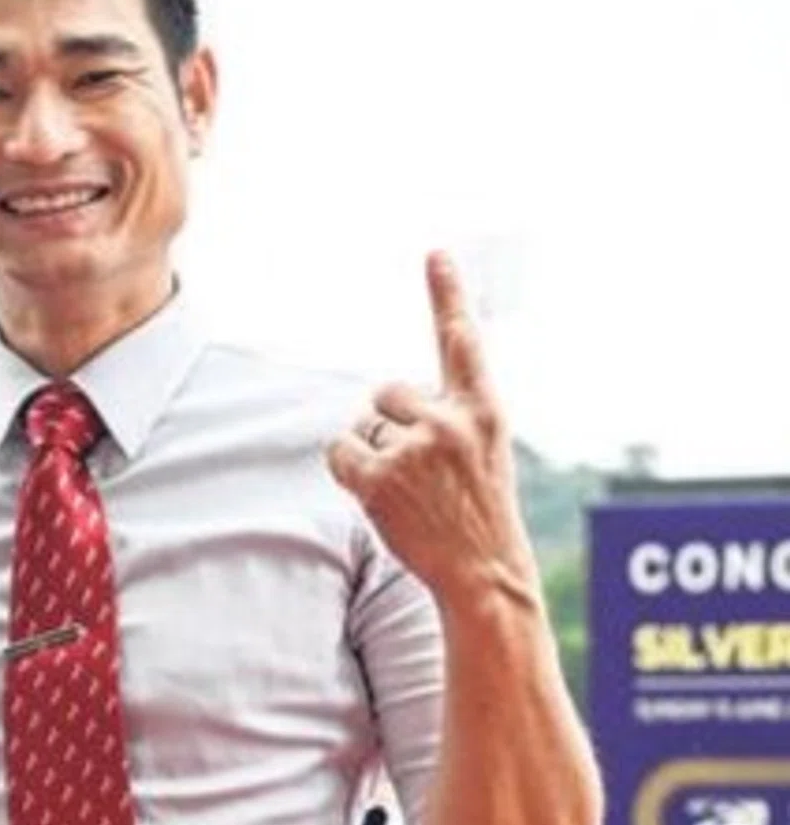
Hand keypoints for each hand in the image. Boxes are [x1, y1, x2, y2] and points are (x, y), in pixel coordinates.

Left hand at [326, 252, 539, 610]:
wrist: (483, 572)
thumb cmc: (478, 511)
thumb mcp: (483, 451)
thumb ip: (449, 415)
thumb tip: (391, 398)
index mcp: (484, 408)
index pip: (461, 341)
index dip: (446, 293)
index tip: (434, 252)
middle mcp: (450, 420)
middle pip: (387, 393)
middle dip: (392, 424)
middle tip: (422, 470)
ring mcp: (415, 449)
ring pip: (364, 426)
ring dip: (375, 453)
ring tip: (410, 490)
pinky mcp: (380, 478)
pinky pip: (340, 452)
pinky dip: (350, 471)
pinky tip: (381, 496)